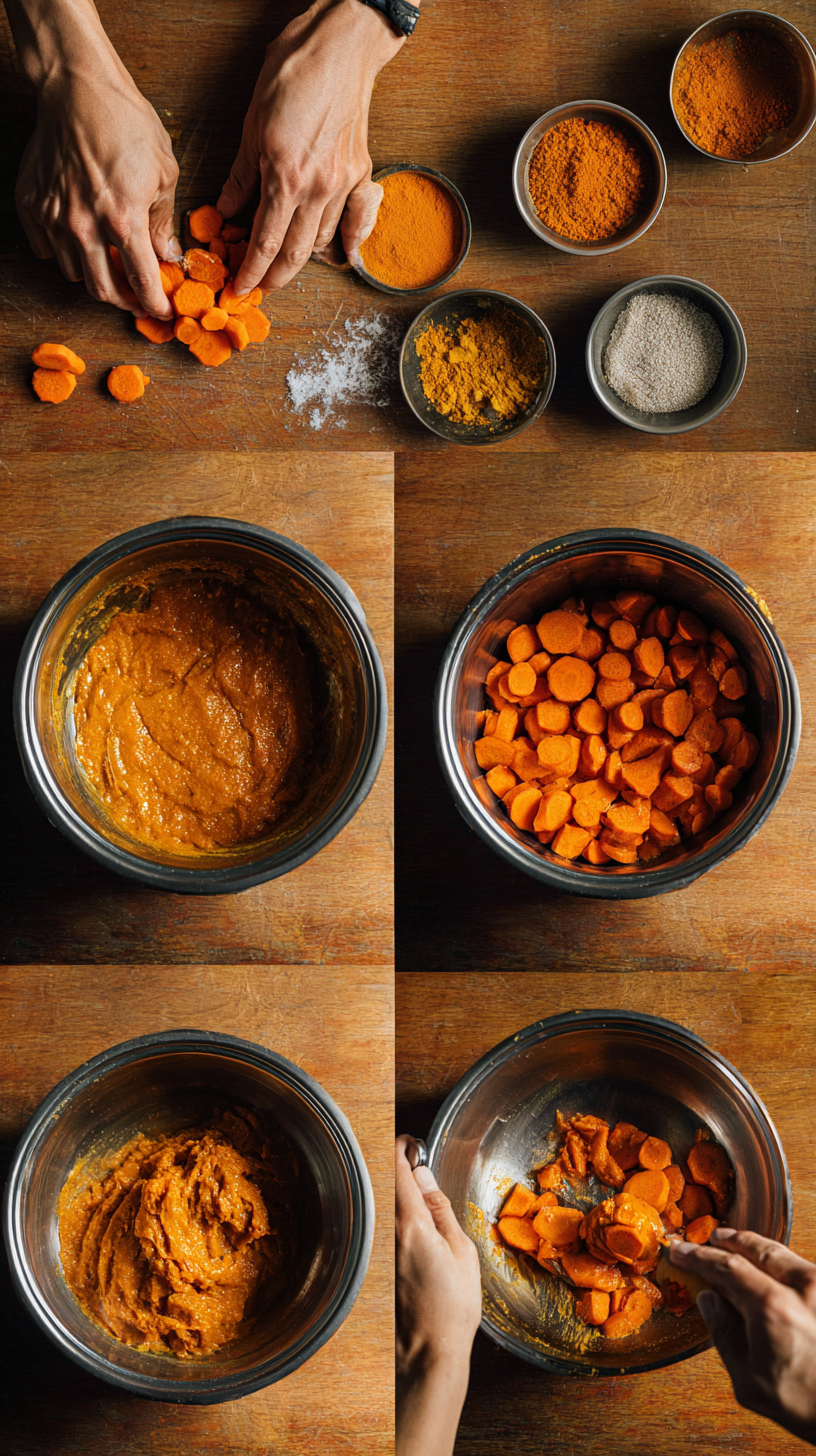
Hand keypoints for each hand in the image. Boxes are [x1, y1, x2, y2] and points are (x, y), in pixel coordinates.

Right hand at [11, 0, 178, 317]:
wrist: (78, 87)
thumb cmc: (125, 122)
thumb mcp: (164, 173)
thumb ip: (163, 222)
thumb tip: (166, 255)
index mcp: (123, 220)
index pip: (142, 282)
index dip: (155, 305)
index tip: (162, 312)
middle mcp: (84, 226)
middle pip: (102, 290)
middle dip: (124, 301)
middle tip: (137, 298)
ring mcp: (53, 217)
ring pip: (74, 272)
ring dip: (95, 275)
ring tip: (111, 263)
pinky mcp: (31, 205)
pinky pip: (46, 248)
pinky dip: (64, 252)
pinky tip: (79, 239)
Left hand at [218, 0, 407, 293]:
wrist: (340, 47)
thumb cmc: (293, 73)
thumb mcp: (252, 124)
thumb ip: (242, 175)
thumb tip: (227, 209)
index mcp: (286, 177)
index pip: (265, 242)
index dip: (251, 271)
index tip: (240, 287)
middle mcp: (318, 188)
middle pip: (296, 253)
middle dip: (275, 277)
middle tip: (260, 287)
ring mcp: (344, 183)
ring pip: (324, 241)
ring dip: (304, 260)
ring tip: (286, 268)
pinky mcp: (362, 172)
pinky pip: (358, 220)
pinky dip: (350, 242)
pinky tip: (341, 256)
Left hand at [395, 1135, 480, 1455]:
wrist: (429, 1354)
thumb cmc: (453, 1308)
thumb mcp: (461, 1250)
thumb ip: (440, 1208)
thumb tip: (424, 1175)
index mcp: (410, 1224)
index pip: (396, 1169)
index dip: (402, 1148)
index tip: (411, 1144)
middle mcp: (386, 1234)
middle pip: (381, 1183)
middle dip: (394, 1167)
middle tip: (414, 1164)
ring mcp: (377, 1251)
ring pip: (377, 1205)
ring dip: (390, 1192)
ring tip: (413, 1194)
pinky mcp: (374, 1266)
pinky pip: (377, 1227)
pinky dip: (387, 1216)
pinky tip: (406, 1226)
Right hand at [671, 1227, 815, 1446]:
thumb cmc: (806, 1404)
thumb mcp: (749, 1380)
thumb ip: (724, 1335)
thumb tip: (707, 1302)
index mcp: (773, 1306)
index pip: (727, 1267)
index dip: (700, 1257)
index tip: (682, 1252)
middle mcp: (803, 1288)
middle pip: (757, 1249)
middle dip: (730, 1240)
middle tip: (711, 1237)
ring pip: (782, 1254)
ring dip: (755, 1247)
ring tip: (736, 1245)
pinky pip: (800, 1267)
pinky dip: (778, 1261)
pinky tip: (769, 1268)